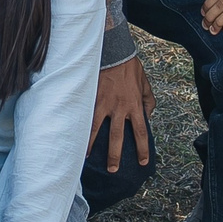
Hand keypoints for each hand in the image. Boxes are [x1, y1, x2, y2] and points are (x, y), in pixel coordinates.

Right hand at [90, 57, 153, 171]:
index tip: (142, 162)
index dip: (142, 148)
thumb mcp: (145, 84)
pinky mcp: (91, 97)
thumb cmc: (130, 67)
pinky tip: (74, 135)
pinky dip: (81, 126)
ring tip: (87, 157)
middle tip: (113, 170)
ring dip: (92, 145)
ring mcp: (103, 103)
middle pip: (117, 137)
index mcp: (134, 106)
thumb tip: (148, 115)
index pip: (140, 132)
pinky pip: (85, 115)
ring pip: (97, 129)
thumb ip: (148, 102)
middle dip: (115, 155)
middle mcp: (119, 108)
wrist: (114, 51)